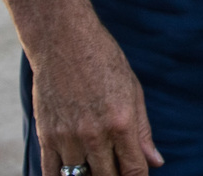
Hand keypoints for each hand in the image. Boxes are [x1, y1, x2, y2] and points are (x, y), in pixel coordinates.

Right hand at [31, 19, 163, 175]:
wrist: (64, 40)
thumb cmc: (104, 60)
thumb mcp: (133, 91)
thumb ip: (143, 131)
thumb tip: (156, 162)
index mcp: (122, 122)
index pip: (133, 170)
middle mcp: (95, 134)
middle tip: (117, 170)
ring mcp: (68, 137)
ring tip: (96, 168)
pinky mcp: (46, 136)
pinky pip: (51, 173)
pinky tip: (72, 175)